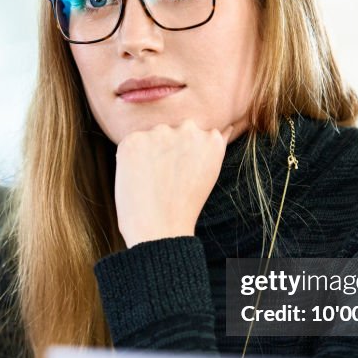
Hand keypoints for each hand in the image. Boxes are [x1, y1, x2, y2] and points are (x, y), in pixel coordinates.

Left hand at [114, 119, 233, 247]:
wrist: (160, 230)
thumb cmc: (184, 207)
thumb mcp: (210, 173)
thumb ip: (215, 146)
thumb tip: (227, 127)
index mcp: (211, 139)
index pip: (194, 134)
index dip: (183, 156)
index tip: (180, 175)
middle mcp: (188, 129)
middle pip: (172, 131)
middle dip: (166, 149)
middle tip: (164, 180)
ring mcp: (161, 133)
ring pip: (152, 136)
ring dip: (148, 152)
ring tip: (151, 182)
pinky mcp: (134, 140)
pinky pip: (131, 143)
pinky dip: (130, 159)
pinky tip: (138, 179)